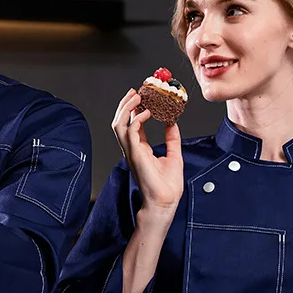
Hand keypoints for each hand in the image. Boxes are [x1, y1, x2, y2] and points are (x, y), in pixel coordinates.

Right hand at [112, 89, 183, 213]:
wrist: (165, 202)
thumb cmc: (168, 186)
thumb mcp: (174, 155)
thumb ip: (171, 138)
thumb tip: (173, 122)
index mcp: (139, 149)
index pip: (132, 124)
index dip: (135, 109)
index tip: (143, 96)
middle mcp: (132, 149)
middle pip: (120, 121)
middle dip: (125, 104)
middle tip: (136, 90)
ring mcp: (131, 152)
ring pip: (119, 124)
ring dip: (126, 108)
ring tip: (137, 95)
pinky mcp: (135, 154)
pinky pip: (130, 131)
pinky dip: (137, 119)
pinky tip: (148, 112)